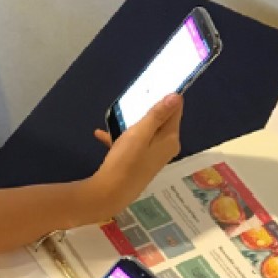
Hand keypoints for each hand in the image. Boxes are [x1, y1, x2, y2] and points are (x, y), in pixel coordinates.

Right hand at [89, 93, 182, 216]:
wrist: (110, 194)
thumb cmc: (126, 162)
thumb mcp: (140, 134)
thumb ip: (158, 114)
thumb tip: (177, 96)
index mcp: (170, 139)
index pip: (175, 110)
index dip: (166, 96)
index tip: (154, 84)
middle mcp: (165, 147)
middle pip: (160, 120)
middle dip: (146, 108)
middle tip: (132, 94)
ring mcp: (152, 155)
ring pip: (145, 131)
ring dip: (131, 122)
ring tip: (116, 112)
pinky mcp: (139, 162)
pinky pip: (132, 144)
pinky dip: (120, 137)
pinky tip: (100, 133)